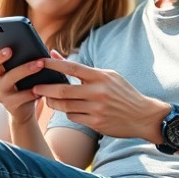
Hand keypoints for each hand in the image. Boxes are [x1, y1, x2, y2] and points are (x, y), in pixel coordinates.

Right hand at [0, 47, 46, 124]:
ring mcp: (1, 95)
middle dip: (22, 66)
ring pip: (12, 82)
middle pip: (6, 73)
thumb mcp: (22, 73)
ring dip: (27, 73)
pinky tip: (43, 87)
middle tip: (39, 61)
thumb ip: (25, 61)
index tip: (10, 49)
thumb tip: (42, 50)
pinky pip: (21, 98)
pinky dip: (32, 92)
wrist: (23, 109)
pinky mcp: (10, 105)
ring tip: (41, 68)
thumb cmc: (24, 85)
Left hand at [35, 57, 169, 141]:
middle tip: (34, 88)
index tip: (39, 61)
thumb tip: (54, 54)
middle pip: (62, 91)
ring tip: (47, 99)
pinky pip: (73, 117)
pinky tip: (69, 110)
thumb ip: (80, 68)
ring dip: (53, 103)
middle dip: (44, 90)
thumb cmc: (122, 92)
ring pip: (64, 106)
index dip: (52, 64)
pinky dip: (68, 113)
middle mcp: (97, 92)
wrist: (144, 116)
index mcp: (100, 76)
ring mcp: (96, 109)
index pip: (71, 67)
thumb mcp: (107, 76)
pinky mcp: (96, 123)